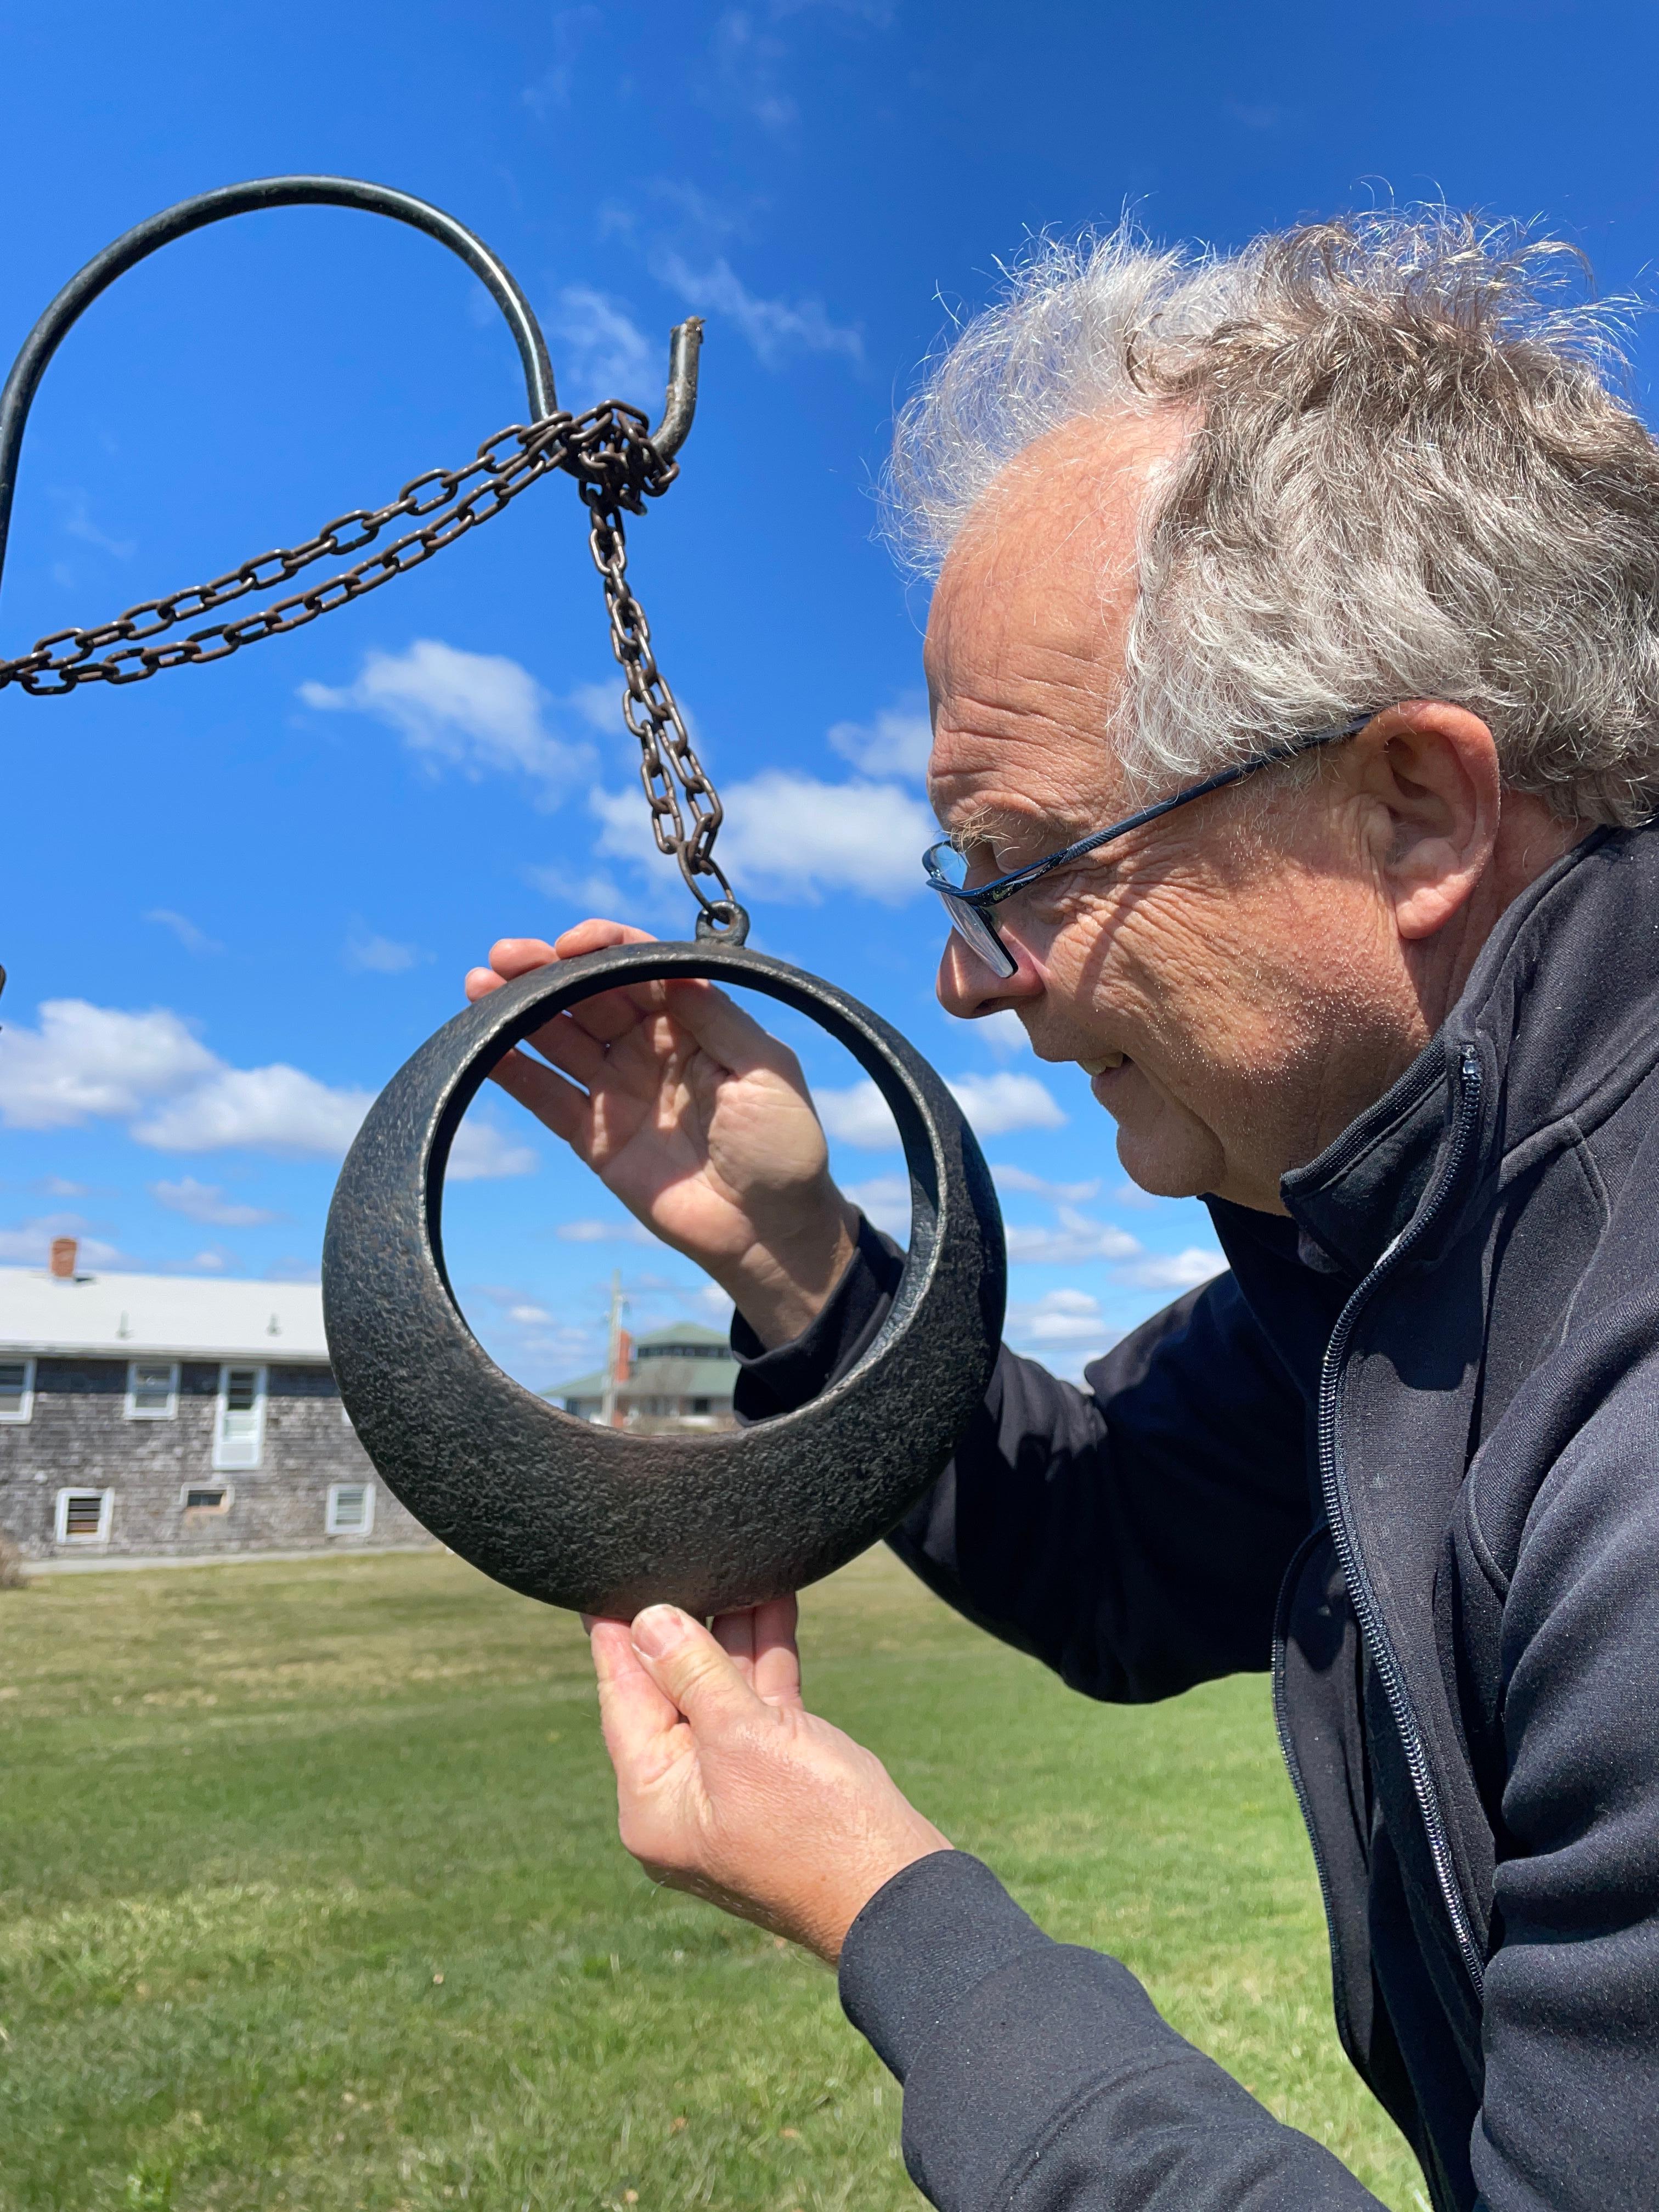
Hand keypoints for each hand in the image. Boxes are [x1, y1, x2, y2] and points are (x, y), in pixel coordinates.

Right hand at [464, 920, 858, 1344]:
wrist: (769, 1232)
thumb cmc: (783, 1148)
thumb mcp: (765, 1070)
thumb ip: (716, 1018)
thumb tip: (670, 967)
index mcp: (694, 1020)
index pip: (639, 967)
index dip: (604, 947)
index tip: (571, 943)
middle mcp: (650, 1046)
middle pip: (588, 994)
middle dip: (546, 969)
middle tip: (505, 956)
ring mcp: (618, 1090)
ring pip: (558, 1036)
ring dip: (517, 1007)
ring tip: (479, 985)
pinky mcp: (594, 1136)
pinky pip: (546, 1095)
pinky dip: (513, 1069)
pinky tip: (483, 1043)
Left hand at [591, 1598, 951, 1962]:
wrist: (900, 1896)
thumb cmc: (817, 1827)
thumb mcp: (744, 1738)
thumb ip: (694, 1672)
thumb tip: (649, 1622)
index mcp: (652, 1801)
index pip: (623, 1699)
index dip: (617, 1635)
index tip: (602, 1582)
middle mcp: (682, 1797)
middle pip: (672, 1691)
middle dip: (687, 1625)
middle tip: (680, 1556)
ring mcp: (731, 1788)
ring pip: (721, 1693)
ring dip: (733, 1632)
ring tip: (737, 1563)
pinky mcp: (778, 1778)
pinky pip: (760, 1708)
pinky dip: (767, 1661)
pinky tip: (776, 1602)